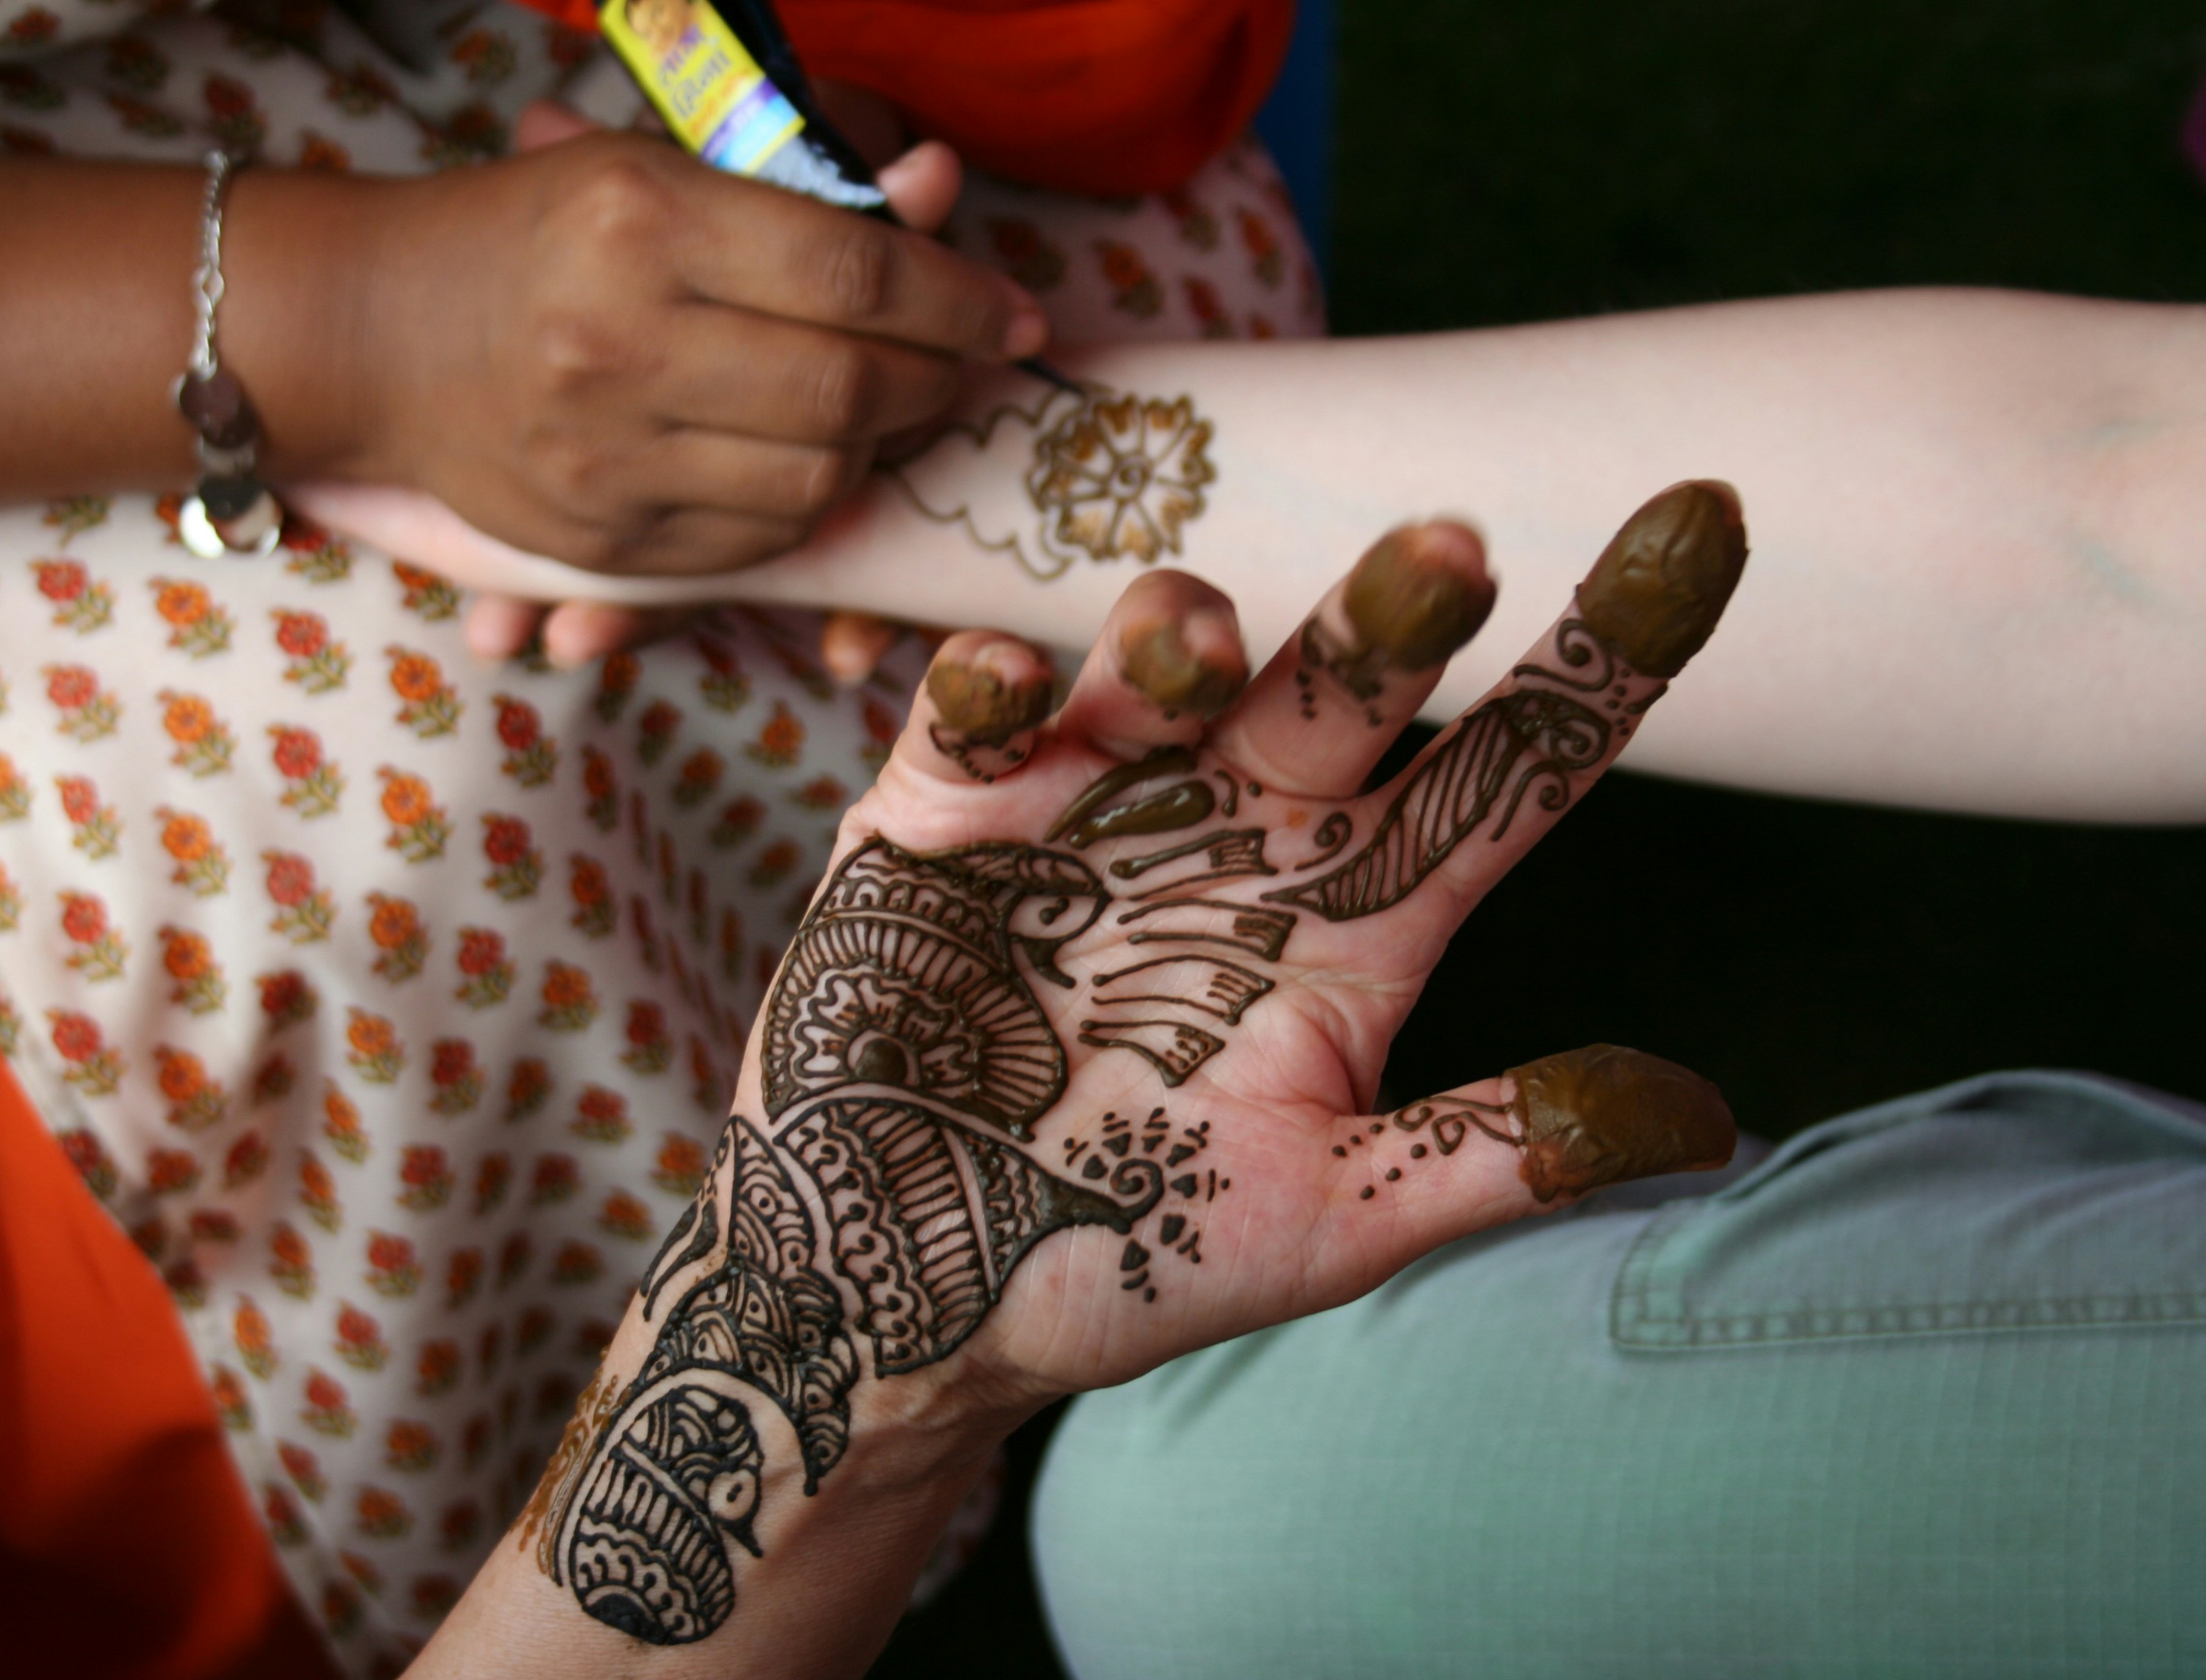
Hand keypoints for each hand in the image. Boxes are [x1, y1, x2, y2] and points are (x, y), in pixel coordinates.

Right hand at [332, 103, 1030, 582]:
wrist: (378, 332)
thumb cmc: (536, 232)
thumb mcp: (655, 173)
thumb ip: (802, 193)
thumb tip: (937, 188)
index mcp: (642, 221)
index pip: (855, 274)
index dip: (960, 299)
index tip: (1010, 316)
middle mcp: (622, 342)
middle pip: (850, 389)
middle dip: (935, 381)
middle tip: (956, 365)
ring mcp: (606, 455)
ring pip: (819, 478)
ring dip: (879, 448)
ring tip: (879, 406)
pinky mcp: (601, 537)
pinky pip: (761, 539)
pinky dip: (810, 502)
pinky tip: (803, 459)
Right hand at [515, 483, 1750, 1647]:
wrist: (913, 1288)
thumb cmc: (1129, 1253)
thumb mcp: (1328, 1221)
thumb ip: (1494, 1153)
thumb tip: (1706, 1121)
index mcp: (1359, 911)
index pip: (1511, 766)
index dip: (1606, 653)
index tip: (1706, 521)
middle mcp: (1243, 828)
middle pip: (1346, 683)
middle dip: (1397, 609)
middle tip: (1451, 554)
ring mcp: (1096, 802)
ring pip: (1165, 657)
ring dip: (1185, 630)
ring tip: (1196, 652)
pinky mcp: (948, 813)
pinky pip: (976, 714)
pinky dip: (989, 682)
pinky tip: (1004, 690)